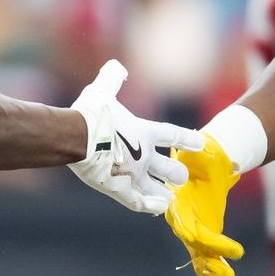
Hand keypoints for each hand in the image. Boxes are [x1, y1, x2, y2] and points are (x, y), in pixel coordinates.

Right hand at [68, 60, 204, 213]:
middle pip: (170, 168)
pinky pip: (138, 202)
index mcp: (142, 131)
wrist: (74, 137)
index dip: (187, 139)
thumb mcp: (102, 90)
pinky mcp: (118, 189)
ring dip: (165, 193)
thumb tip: (117, 65)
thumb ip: (112, 78)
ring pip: (157, 189)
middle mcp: (142, 154)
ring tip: (171, 196)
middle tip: (180, 176)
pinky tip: (158, 209)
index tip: (200, 143)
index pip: (172, 134)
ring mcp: (132, 174)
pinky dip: (149, 206)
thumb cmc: (89, 113)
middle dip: (177, 173)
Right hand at [165, 136, 244, 275]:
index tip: (212, 242)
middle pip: (194, 243)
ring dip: (213, 270)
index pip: (186, 224)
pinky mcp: (202, 237)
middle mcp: (183, 222)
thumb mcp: (201, 155)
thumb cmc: (203, 159)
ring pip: (199, 257)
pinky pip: (206, 260)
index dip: (197, 235)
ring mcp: (192, 232)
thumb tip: (207, 147)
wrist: (206, 167)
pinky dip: (215, 272)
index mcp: (179, 204)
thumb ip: (199, 154)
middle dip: (211, 254)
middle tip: (232, 260)